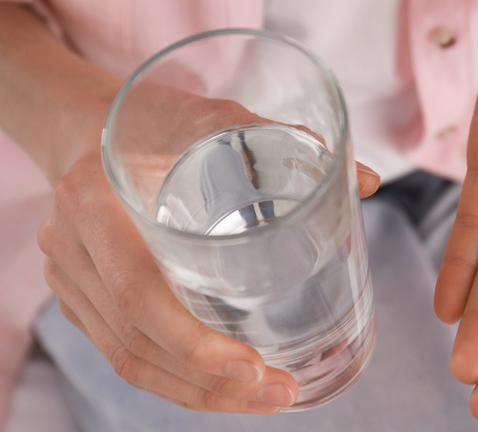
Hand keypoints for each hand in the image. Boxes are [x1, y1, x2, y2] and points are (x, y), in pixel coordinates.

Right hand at [37, 88, 379, 413]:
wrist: (87, 126)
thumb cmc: (155, 119)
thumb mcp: (215, 117)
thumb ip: (287, 142)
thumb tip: (368, 180)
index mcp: (96, 200)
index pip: (139, 294)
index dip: (195, 344)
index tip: (256, 368)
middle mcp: (70, 246)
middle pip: (135, 342)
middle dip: (211, 384)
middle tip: (280, 394)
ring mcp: (67, 276)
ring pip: (127, 359)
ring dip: (198, 393)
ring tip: (264, 401)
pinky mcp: (77, 294)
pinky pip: (120, 351)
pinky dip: (173, 378)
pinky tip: (222, 388)